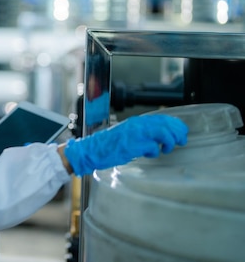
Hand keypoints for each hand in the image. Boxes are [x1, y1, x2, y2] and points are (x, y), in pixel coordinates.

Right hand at [64, 114, 187, 175]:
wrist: (91, 150)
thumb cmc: (108, 146)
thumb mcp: (127, 136)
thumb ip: (142, 135)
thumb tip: (159, 139)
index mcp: (136, 122)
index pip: (163, 119)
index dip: (176, 125)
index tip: (182, 133)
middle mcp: (137, 125)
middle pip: (166, 124)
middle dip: (178, 132)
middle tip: (182, 141)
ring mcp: (135, 134)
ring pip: (163, 132)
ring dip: (169, 141)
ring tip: (167, 149)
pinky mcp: (133, 144)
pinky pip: (152, 147)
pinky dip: (154, 151)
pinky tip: (149, 154)